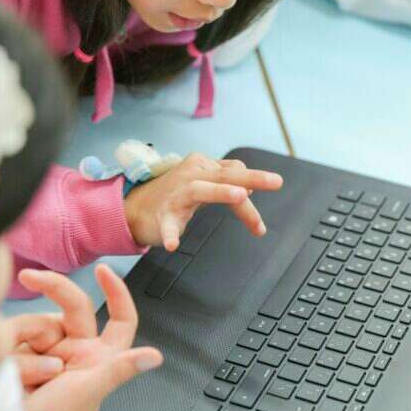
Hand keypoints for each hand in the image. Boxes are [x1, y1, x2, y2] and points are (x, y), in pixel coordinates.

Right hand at [15, 265, 162, 410]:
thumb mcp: (85, 394)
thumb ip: (117, 369)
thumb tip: (155, 357)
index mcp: (100, 360)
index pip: (120, 320)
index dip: (118, 294)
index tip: (103, 270)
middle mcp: (75, 354)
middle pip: (70, 308)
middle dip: (52, 290)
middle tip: (30, 276)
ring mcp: (44, 356)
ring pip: (35, 324)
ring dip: (25, 349)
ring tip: (21, 384)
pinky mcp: (14, 360)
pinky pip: (10, 340)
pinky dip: (8, 361)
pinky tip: (6, 382)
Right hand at [123, 153, 282, 250]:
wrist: (135, 209)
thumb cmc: (174, 195)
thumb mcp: (204, 181)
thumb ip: (228, 180)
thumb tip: (253, 183)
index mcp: (203, 166)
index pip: (236, 173)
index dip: (255, 188)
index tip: (262, 218)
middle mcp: (191, 176)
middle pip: (226, 174)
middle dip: (252, 177)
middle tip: (275, 182)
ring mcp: (176, 195)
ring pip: (201, 190)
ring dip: (222, 192)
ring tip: (240, 195)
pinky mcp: (162, 215)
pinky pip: (167, 225)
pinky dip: (171, 234)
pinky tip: (174, 244)